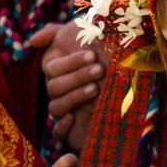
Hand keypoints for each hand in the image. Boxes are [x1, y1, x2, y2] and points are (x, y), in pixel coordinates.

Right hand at [29, 21, 107, 149]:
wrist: (135, 71)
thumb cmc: (109, 50)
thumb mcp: (84, 34)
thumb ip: (54, 33)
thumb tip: (31, 42)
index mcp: (59, 70)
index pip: (51, 68)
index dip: (70, 63)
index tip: (93, 56)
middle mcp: (60, 89)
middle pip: (54, 87)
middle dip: (77, 78)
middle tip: (100, 70)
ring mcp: (67, 109)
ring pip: (55, 107)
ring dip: (74, 97)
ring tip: (96, 88)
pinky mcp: (76, 129)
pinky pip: (58, 133)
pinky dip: (62, 127)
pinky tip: (72, 118)